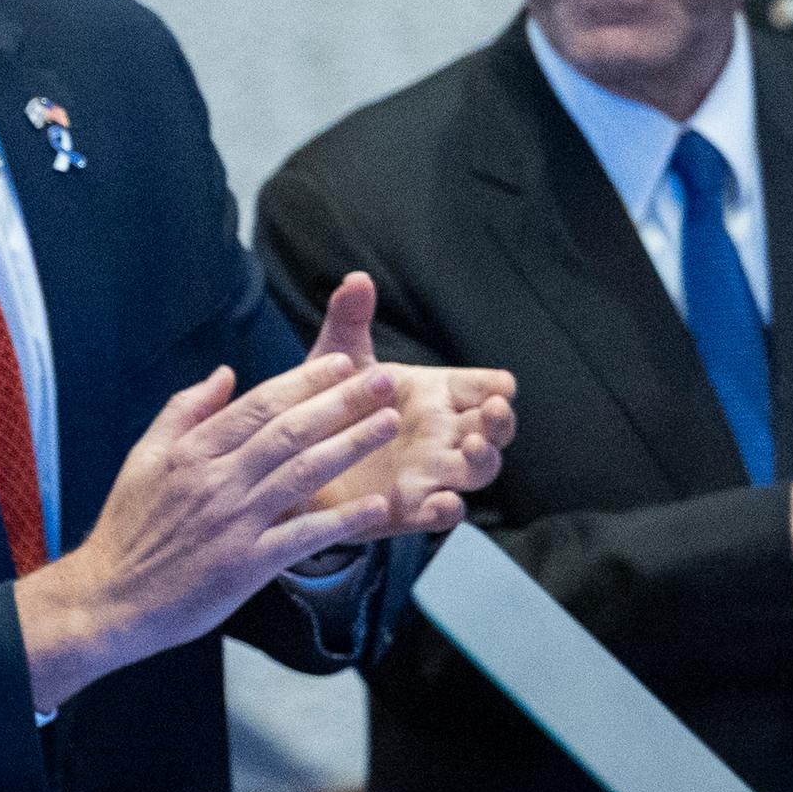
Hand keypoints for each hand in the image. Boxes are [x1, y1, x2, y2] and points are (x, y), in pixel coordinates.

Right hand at [17, 349, 404, 713]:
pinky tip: (377, 507)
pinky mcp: (246, 566)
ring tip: (387, 424)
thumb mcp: (144, 458)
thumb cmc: (128, 528)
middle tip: (384, 381)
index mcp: (192, 452)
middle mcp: (216, 480)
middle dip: (341, 402)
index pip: (259, 404)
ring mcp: (233, 522)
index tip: (342, 363)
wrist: (110, 597)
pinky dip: (342, 521)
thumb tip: (224, 374)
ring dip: (350, 446)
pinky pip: (303, 537)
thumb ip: (184, 412)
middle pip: (289, 431)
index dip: (305, 381)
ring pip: (302, 473)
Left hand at [303, 273, 512, 534]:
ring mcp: (431, 472)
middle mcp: (442, 433)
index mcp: (435, 393)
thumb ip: (348, 321)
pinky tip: (443, 503)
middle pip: (493, 429)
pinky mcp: (407, 508)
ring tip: (473, 447)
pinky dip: (446, 510)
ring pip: (477, 470)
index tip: (499, 385)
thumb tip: (356, 278)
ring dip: (483, 460)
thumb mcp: (335, 359)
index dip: (495, 387)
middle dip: (501, 421)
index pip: (481, 386)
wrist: (291, 457)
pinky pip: (439, 514)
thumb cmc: (326, 402)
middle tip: (493, 410)